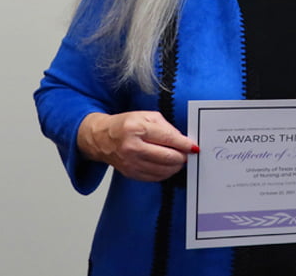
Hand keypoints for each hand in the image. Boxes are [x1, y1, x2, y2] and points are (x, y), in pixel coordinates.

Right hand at [77, 111, 198, 181]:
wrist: (101, 138)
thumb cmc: (125, 125)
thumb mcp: (146, 117)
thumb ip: (166, 127)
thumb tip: (183, 140)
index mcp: (136, 129)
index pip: (168, 138)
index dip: (184, 144)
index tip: (193, 147)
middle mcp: (132, 147)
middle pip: (167, 157)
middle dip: (182, 156)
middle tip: (188, 153)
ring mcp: (131, 163)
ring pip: (163, 170)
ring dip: (175, 166)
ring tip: (179, 159)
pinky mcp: (130, 173)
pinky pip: (154, 177)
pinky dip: (165, 173)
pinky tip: (168, 166)